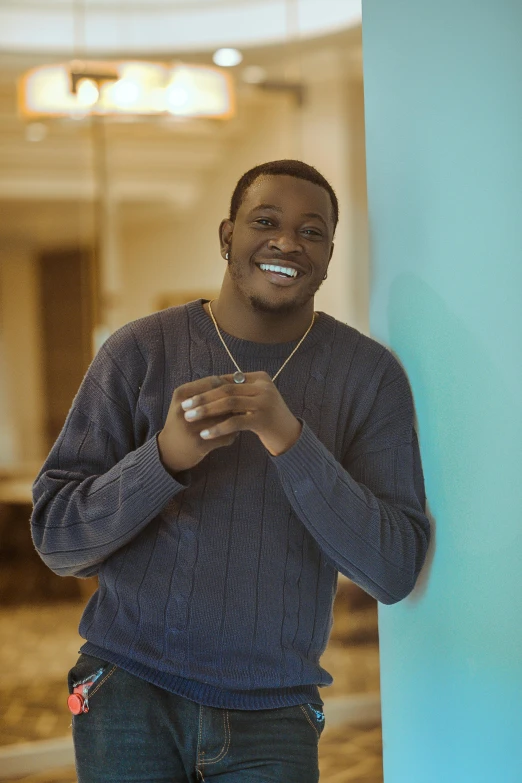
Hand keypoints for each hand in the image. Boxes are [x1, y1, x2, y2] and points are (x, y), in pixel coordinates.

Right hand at [158, 376, 239, 473]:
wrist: (168, 450)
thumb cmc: (182, 421)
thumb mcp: (186, 401)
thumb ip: (205, 391)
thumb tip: (235, 381)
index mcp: (181, 394)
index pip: (213, 382)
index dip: (229, 385)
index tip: (237, 390)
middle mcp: (185, 409)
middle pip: (221, 400)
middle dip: (235, 403)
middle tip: (243, 405)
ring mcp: (192, 428)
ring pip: (226, 418)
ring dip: (236, 419)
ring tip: (239, 419)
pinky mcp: (200, 444)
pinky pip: (226, 436)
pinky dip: (233, 435)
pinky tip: (232, 434)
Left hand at [179, 372, 301, 455]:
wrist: (289, 436)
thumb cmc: (267, 418)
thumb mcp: (254, 401)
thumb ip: (237, 392)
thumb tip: (209, 385)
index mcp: (261, 377)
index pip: (227, 380)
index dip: (206, 388)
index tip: (189, 396)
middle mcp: (264, 387)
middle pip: (226, 390)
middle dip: (202, 398)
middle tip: (184, 406)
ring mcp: (265, 402)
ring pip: (228, 403)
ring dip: (206, 411)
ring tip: (190, 418)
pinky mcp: (263, 419)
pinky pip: (235, 422)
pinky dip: (218, 428)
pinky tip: (204, 434)